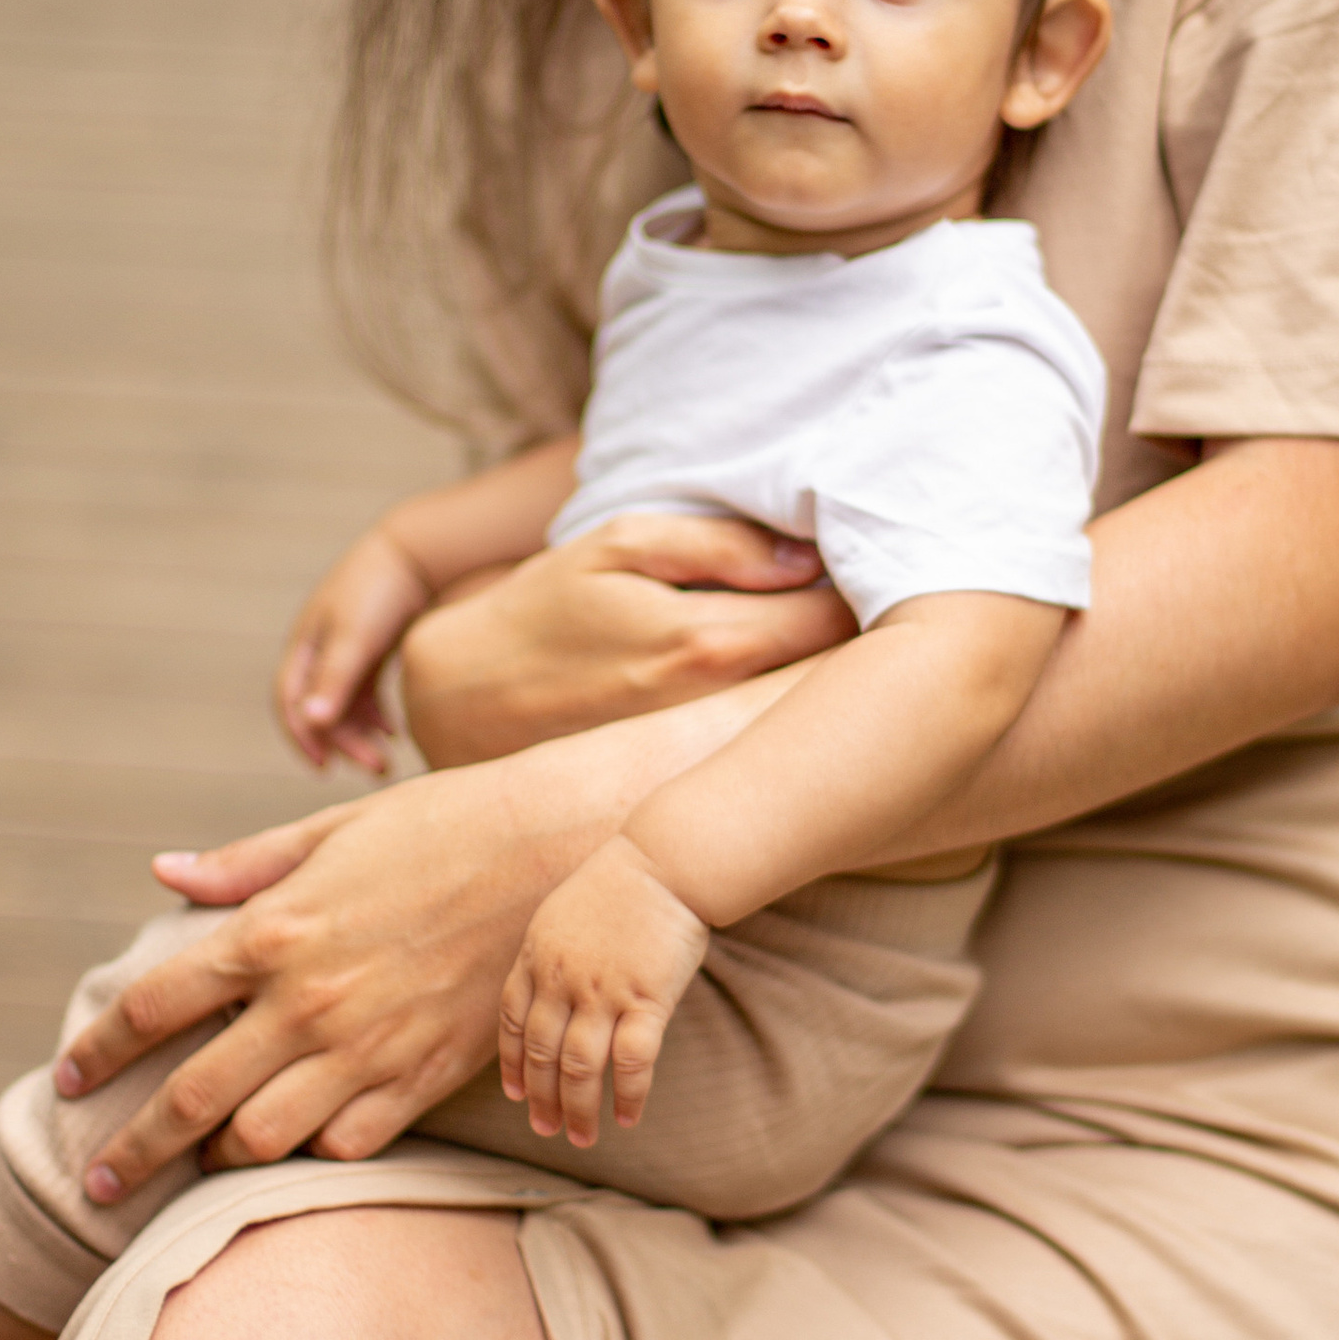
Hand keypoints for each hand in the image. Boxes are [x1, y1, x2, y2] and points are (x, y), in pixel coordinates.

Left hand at [63, 773, 571, 1203]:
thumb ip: (243, 865)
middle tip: (99, 1179)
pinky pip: (345, 1146)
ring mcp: (367, 1046)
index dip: (100, 1048)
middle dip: (133, 1149)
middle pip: (190, 1099)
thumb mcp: (332, 831)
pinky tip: (297, 1146)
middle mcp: (308, 999)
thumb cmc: (442, 823)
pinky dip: (310, 1154)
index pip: (154, 1005)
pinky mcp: (423, 1076)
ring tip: (202, 1164)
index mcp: (274, 930)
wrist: (560, 851)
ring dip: (219, 1160)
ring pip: (261, 1139)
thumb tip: (164, 874)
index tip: (71, 1077)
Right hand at [273, 523, 433, 774]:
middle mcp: (321, 651)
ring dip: (361, 736)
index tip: (325, 768)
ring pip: (346, 706)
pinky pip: (367, 695)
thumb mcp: (356, 636)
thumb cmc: (380, 590)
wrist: (419, 554)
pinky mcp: (374, 651)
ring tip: (388, 759)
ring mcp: (347, 652)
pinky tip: (396, 732)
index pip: (290, 701)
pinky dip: (377, 716)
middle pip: (321, 710)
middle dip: (344, 744)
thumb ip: (335, 679)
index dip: (302, 736)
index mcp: (305, 645)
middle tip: (376, 770)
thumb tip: (311, 723)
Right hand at [399, 515, 854, 768]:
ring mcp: (711, 765)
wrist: (462, 707)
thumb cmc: (543, 611)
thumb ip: (718, 544)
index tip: (870, 561)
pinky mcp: (698, 795)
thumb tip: (808, 557)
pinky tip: (793, 701)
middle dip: (869, 638)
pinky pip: (777, 756)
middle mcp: (722, 717)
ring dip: (837, 685)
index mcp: (711, 645)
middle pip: (845, 680)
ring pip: (815, 723)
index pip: (837, 615)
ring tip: (843, 646)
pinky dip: (799, 727)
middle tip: (876, 601)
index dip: (868, 579)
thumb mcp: (618, 547)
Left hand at [499, 838, 711, 1147]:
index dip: (512, 1062)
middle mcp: (562, 979)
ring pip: (580, 1067)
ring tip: (581, 1137)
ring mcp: (603, 991)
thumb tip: (549, 993)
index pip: (512, 1021)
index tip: (516, 1094)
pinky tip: (628, 1118)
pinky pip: (632, 1061)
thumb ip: (551, 955)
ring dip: (577, 1108)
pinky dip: (628, 1095)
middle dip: (541, 1098)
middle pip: (541, 1053)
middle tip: (545, 1129)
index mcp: (537, 956)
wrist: (666, 861)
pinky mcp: (646, 999)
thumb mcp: (563, 913)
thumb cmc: (621, 882)